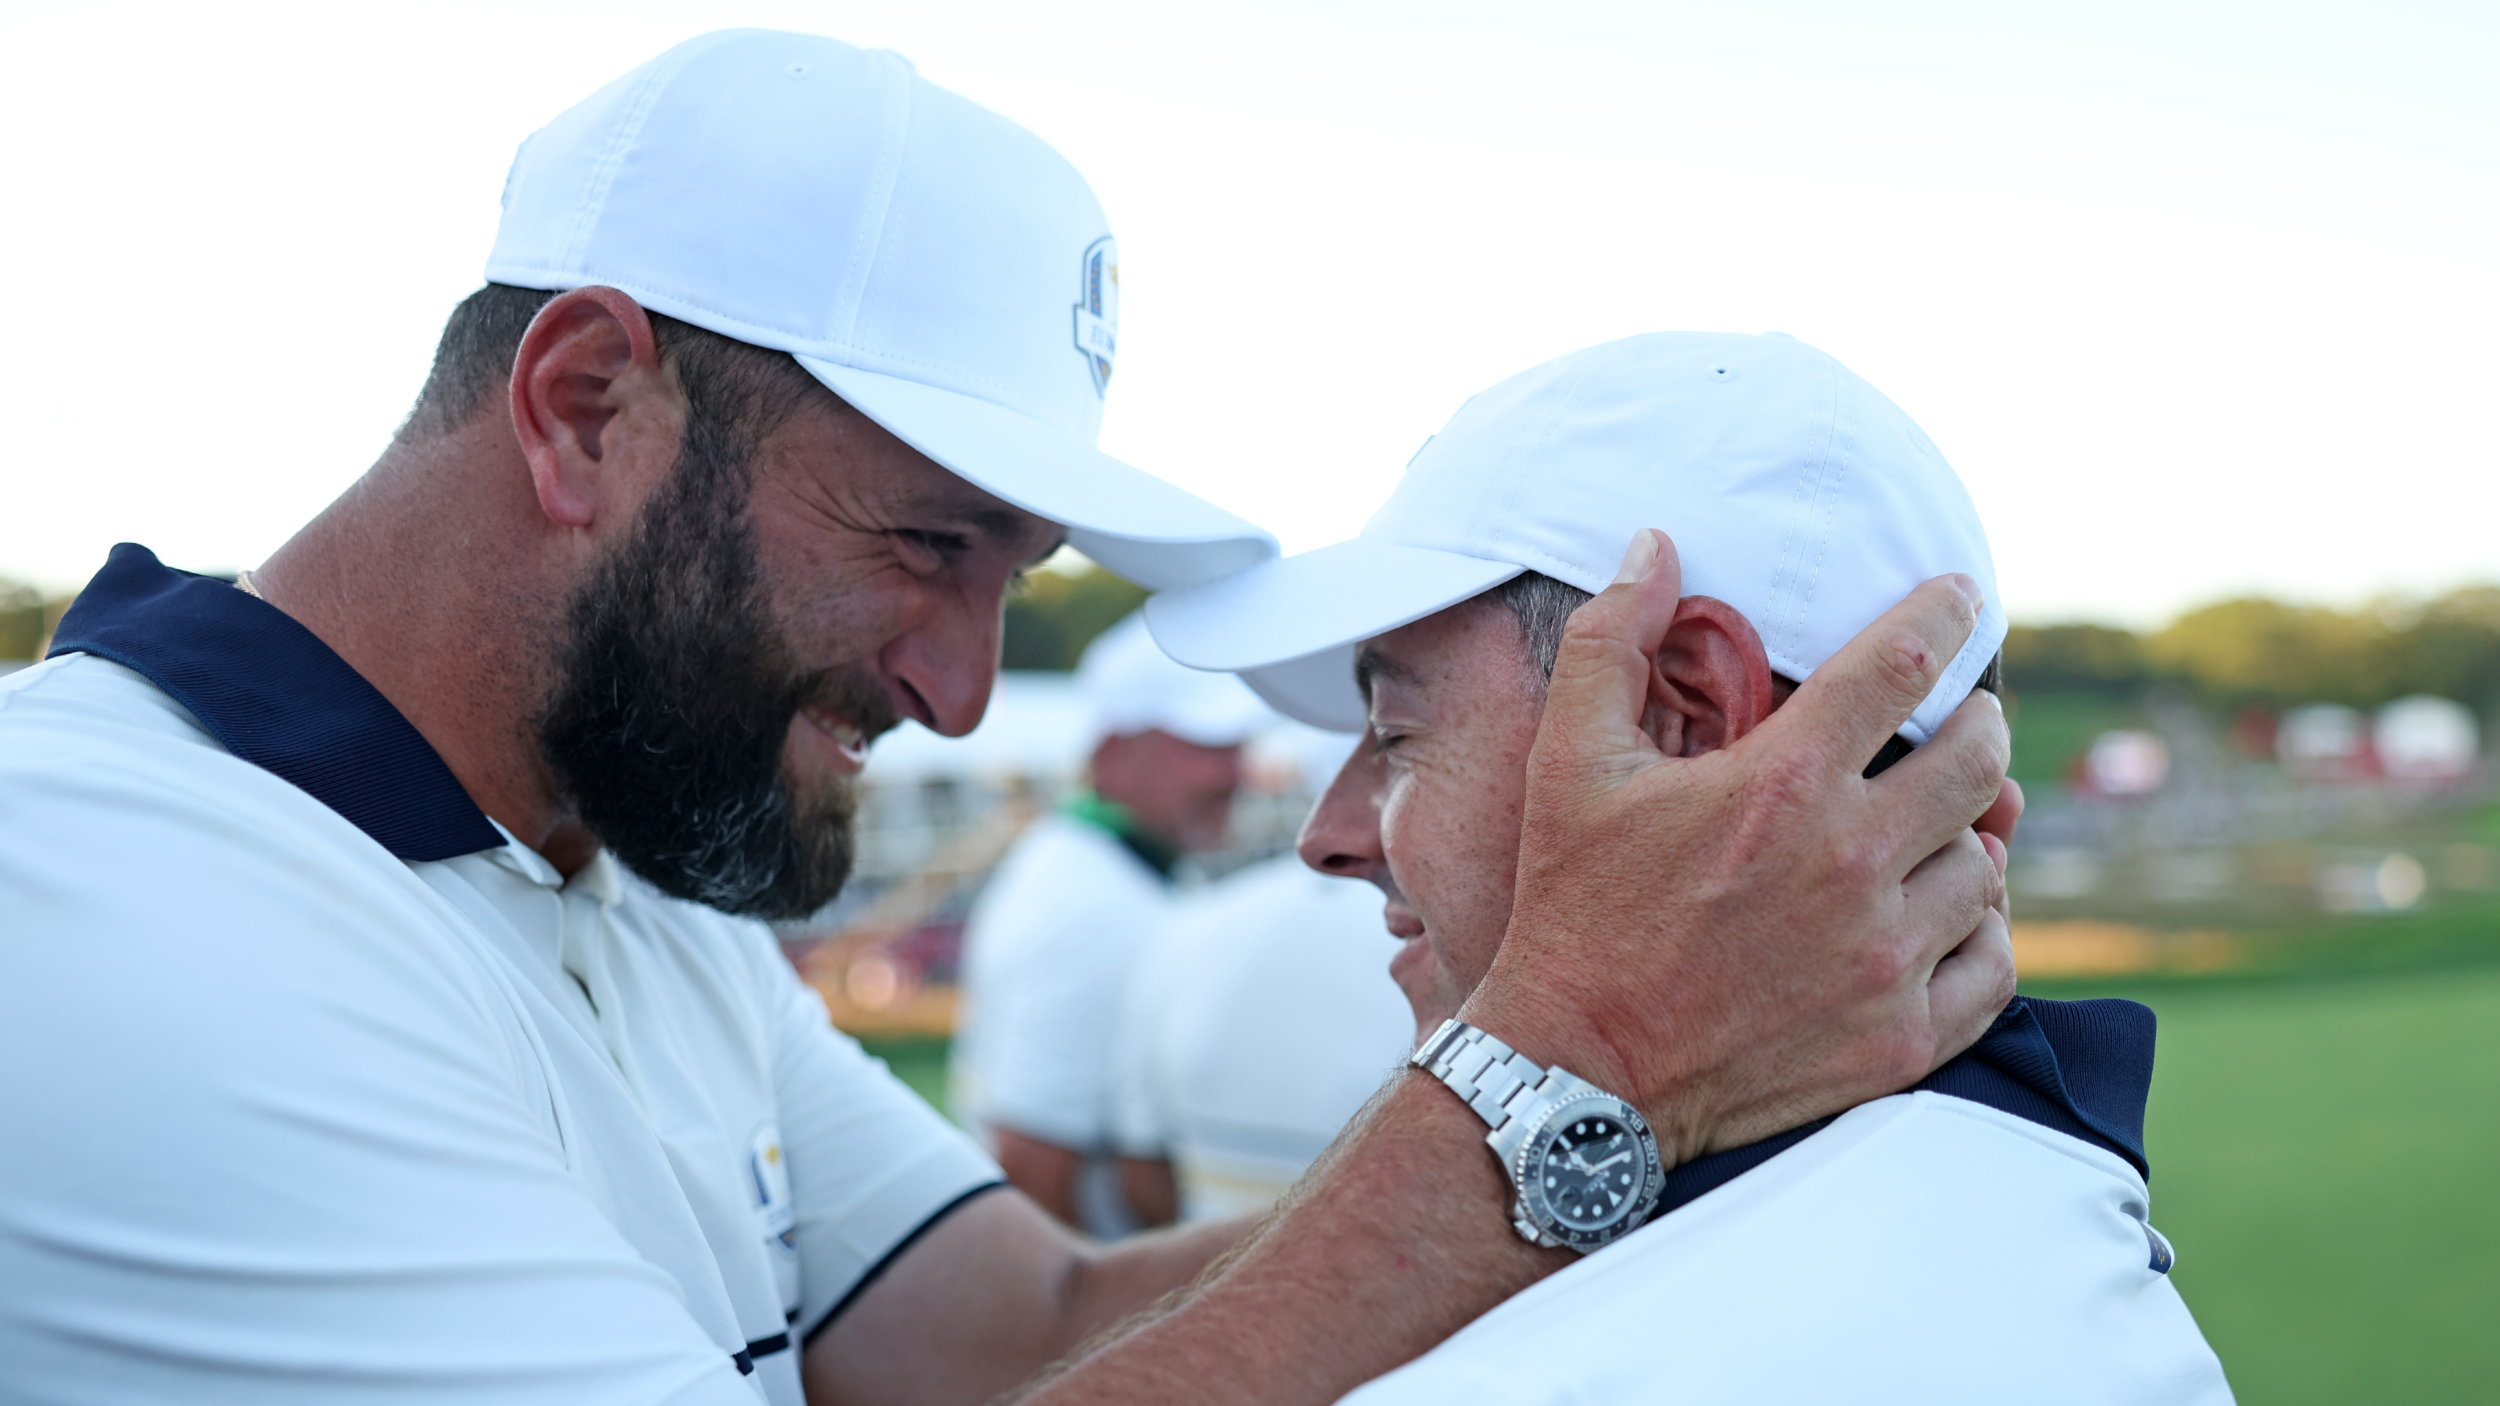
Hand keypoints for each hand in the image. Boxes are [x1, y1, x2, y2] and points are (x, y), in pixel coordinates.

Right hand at [1463, 528, 2015, 1163]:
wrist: (1579, 1076)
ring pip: (1989, 863)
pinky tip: (1942, 916)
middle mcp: (1849, 862)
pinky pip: (1995, 963)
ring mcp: (1884, 956)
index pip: (1905, 662)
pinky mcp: (1900, 1036)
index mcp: (1782, 783)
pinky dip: (1981, 931)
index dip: (1947, 612)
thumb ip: (1611, 640)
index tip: (1962, 596)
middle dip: (1974, 726)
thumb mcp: (1569, 762)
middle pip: (1979, 759)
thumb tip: (1655, 544)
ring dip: (1968, 836)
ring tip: (1928, 830)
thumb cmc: (1575, 908)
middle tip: (1952, 727)